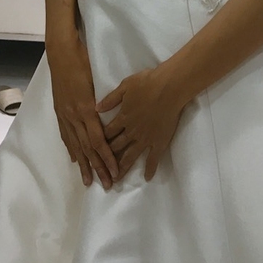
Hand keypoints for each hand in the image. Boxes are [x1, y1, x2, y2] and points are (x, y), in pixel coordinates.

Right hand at [47, 39, 119, 189]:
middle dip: (98, 167)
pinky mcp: (59, 112)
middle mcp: (74, 116)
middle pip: (87, 148)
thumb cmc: (82, 62)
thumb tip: (109, 116)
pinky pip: (65, 135)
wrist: (60, 53)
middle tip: (107, 184)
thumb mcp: (95, 80)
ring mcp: (65, 115)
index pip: (98, 140)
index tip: (115, 171)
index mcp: (85, 109)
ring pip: (75, 145)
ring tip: (88, 180)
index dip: (107, 157)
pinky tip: (74, 158)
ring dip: (83, 164)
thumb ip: (103, 101)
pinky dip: (71, 149)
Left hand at [96, 66, 184, 181]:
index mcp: (122, 118)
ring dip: (122, 169)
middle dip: (107, 159)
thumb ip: (111, 99)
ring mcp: (145, 138)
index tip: (93, 151)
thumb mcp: (125, 85)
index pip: (107, 133)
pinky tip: (147, 178)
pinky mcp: (159, 141)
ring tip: (116, 180)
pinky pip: (153, 158)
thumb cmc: (148, 82)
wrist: (169, 87)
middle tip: (100, 171)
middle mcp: (131, 131)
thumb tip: (95, 109)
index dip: (99, 142)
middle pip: (116, 148)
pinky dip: (150, 169)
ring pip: (130, 156)